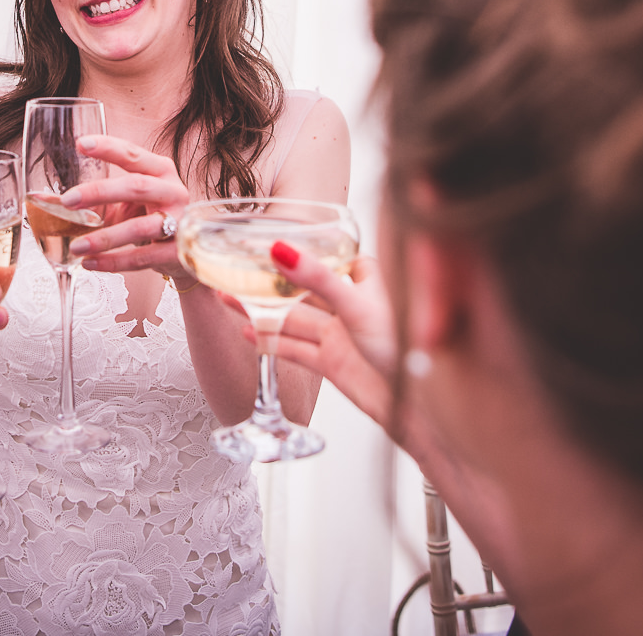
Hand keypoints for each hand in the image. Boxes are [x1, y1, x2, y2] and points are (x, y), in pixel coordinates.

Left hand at [61, 134, 193, 282]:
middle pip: (136, 186)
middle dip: (100, 192)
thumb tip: (44, 199)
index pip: (133, 154)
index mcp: (160, 170)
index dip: (108, 148)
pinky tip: (90, 263)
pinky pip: (143, 258)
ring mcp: (179, 222)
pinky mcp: (178, 251)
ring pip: (140, 227)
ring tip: (75, 246)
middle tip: (68, 200)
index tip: (81, 144)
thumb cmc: (150, 216)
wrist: (189, 250)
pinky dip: (114, 261)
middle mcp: (172, 191)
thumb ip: (93, 200)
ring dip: (105, 237)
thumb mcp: (126, 203)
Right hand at [240, 248, 398, 429]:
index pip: (336, 257)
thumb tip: (282, 251)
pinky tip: (251, 333)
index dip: (312, 247)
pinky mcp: (332, 362)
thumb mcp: (356, 305)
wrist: (411, 404)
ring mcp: (340, 336)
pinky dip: (272, 342)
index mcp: (367, 284)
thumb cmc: (401, 349)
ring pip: (295, 319)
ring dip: (264, 311)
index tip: (281, 238)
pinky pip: (296, 349)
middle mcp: (352, 307)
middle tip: (240, 271)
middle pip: (305, 289)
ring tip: (231, 299)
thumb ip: (318, 278)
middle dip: (273, 282)